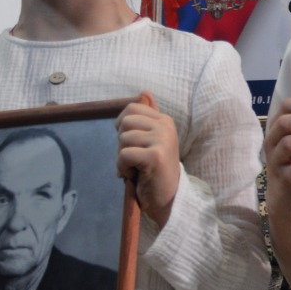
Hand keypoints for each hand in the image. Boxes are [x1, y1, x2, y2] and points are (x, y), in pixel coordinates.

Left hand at [117, 91, 180, 226]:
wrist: (168, 197)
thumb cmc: (155, 169)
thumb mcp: (152, 140)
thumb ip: (147, 117)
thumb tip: (144, 92)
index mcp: (164, 120)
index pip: (132, 108)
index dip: (123, 125)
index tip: (131, 142)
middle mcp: (166, 127)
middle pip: (125, 121)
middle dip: (122, 142)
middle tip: (134, 156)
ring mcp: (162, 140)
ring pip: (123, 138)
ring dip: (122, 157)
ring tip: (135, 167)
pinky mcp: (156, 156)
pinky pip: (124, 154)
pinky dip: (122, 168)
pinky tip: (134, 174)